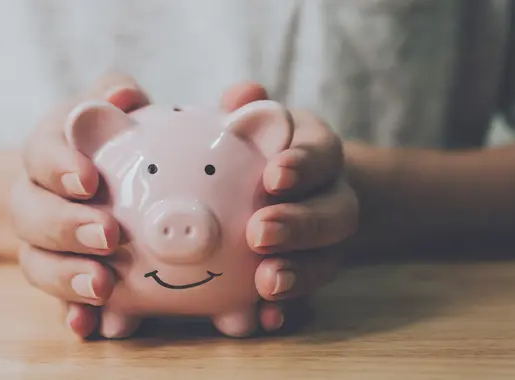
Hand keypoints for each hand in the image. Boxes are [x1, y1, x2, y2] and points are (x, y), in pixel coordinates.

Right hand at [10, 73, 149, 337]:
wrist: (85, 184)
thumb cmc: (105, 140)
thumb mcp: (108, 109)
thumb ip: (115, 93)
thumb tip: (121, 96)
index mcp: (47, 152)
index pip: (40, 153)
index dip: (58, 166)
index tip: (89, 179)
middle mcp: (34, 198)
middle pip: (31, 214)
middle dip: (66, 226)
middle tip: (108, 235)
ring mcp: (41, 243)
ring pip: (36, 263)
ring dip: (66, 277)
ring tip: (104, 286)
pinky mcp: (58, 276)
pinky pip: (56, 300)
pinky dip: (71, 313)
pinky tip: (88, 326)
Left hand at [221, 82, 358, 331]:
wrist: (292, 190)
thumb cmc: (258, 148)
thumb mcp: (255, 121)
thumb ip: (246, 107)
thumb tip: (243, 94)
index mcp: (317, 154)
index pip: (323, 154)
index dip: (304, 165)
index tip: (274, 175)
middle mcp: (331, 198)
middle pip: (336, 213)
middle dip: (301, 224)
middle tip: (260, 232)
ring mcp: (327, 243)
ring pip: (329, 260)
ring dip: (300, 274)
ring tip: (266, 283)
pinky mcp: (311, 274)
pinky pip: (309, 298)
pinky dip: (290, 310)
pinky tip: (265, 320)